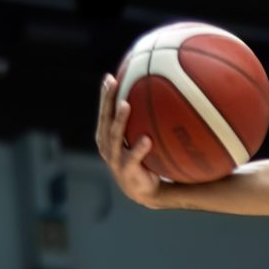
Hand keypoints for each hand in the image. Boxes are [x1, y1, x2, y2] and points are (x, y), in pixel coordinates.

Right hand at [95, 73, 161, 206]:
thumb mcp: (142, 137)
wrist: (145, 190)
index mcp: (107, 136)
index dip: (105, 95)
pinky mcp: (125, 171)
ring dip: (119, 120)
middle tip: (112, 83)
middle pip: (105, 119)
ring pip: (114, 136)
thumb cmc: (144, 159)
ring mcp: (114, 159)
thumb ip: (145, 121)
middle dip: (107, 100)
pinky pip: (132, 158)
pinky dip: (138, 149)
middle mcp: (107, 145)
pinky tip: (147, 140)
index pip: (105, 111)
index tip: (110, 77)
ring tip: (125, 104)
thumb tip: (164, 94)